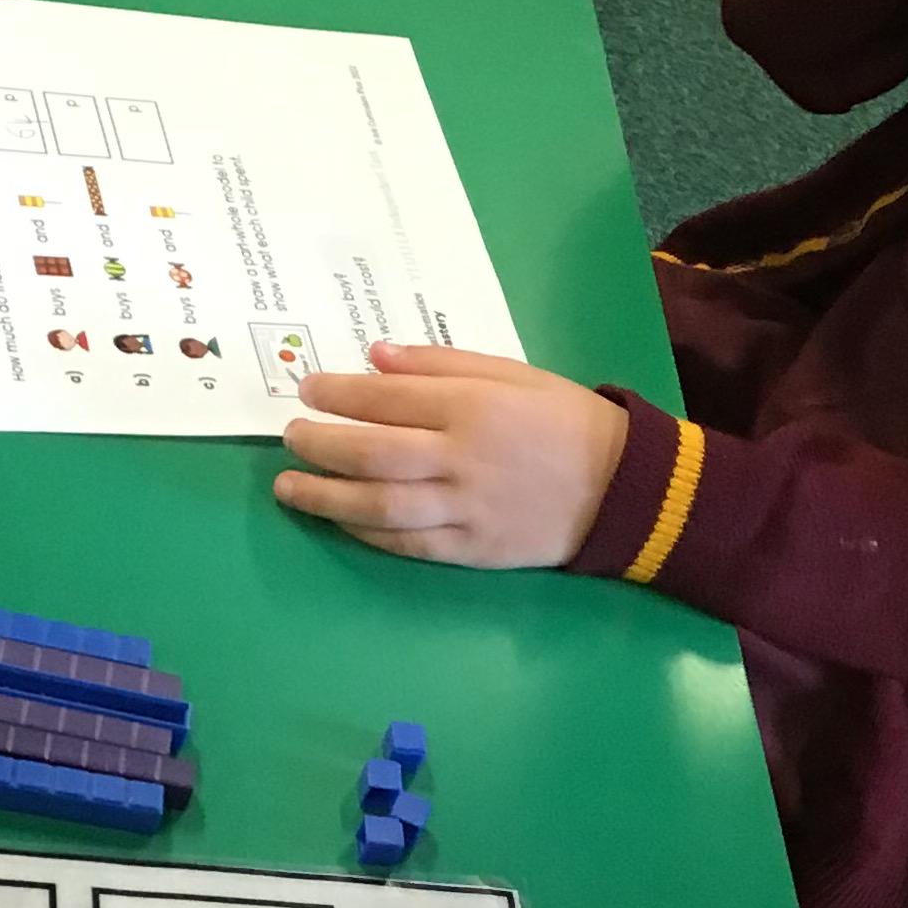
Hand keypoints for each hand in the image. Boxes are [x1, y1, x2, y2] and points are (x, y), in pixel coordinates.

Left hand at [274, 344, 629, 568]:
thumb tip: (375, 357)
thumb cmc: (563, 420)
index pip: (386, 399)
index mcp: (473, 407)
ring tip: (289, 487)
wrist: (619, 489)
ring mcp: (465, 510)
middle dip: (320, 445)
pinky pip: (405, 543)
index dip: (338, 395)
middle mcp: (461, 459)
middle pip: (372, 454)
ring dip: (325, 496)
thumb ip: (441, 363)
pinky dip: (364, 531)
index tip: (307, 391)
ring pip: (379, 505)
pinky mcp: (471, 550)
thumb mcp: (512, 373)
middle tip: (290, 436)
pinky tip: (339, 519)